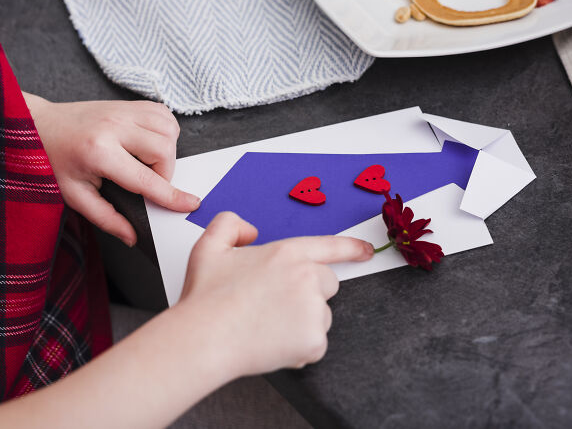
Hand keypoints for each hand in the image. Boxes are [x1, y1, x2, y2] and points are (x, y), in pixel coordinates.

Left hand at [25, 94, 199, 245]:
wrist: (37, 125)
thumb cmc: (53, 159)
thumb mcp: (75, 196)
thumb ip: (106, 218)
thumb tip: (132, 237)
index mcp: (99, 153)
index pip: (147, 180)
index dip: (172, 196)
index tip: (190, 203)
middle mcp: (114, 127)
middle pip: (164, 150)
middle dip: (165, 172)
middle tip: (145, 180)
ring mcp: (122, 111)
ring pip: (169, 130)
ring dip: (167, 151)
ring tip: (146, 162)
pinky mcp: (128, 103)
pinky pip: (164, 115)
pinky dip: (165, 132)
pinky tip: (148, 143)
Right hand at [180, 212, 373, 375]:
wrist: (204, 338)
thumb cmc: (206, 297)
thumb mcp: (210, 246)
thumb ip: (230, 225)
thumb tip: (252, 231)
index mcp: (287, 253)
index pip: (330, 246)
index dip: (352, 248)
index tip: (367, 252)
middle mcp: (307, 278)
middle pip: (326, 285)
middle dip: (308, 294)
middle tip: (273, 305)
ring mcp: (313, 310)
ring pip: (319, 316)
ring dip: (302, 322)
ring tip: (265, 326)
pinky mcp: (314, 341)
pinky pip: (314, 344)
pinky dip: (298, 348)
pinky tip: (270, 344)